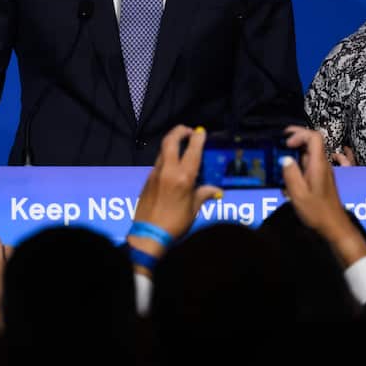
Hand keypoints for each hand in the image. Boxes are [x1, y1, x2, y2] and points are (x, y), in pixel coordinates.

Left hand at [128, 126, 220, 260]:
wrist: (148, 234)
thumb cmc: (175, 223)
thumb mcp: (193, 209)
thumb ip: (204, 194)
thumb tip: (217, 191)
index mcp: (183, 176)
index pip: (192, 149)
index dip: (197, 137)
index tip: (201, 131)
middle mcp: (168, 170)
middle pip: (171, 141)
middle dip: (179, 131)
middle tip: (187, 131)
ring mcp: (155, 173)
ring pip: (162, 150)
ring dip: (171, 144)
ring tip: (180, 145)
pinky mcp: (147, 179)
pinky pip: (158, 163)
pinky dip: (166, 158)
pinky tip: (172, 166)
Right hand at [282, 127, 365, 266]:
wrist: (334, 226)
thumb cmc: (317, 211)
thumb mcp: (298, 194)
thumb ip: (290, 174)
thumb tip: (285, 158)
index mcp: (319, 164)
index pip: (314, 137)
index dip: (299, 134)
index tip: (286, 143)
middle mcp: (323, 164)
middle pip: (311, 142)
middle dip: (295, 140)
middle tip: (279, 144)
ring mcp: (323, 171)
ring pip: (308, 155)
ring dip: (294, 156)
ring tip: (280, 166)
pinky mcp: (321, 179)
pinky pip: (309, 166)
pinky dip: (298, 168)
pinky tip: (288, 183)